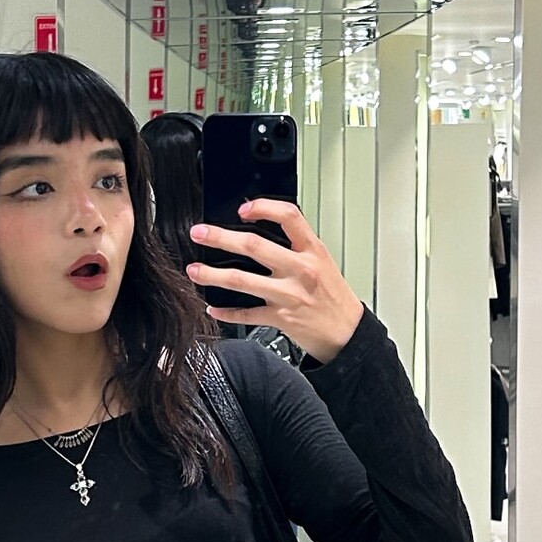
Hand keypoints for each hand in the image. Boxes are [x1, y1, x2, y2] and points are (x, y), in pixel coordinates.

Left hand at [185, 198, 363, 363]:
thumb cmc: (334, 297)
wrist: (347, 333)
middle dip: (220, 237)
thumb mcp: (323, 262)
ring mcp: (288, 295)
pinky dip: (226, 312)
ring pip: (241, 280)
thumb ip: (297, 246)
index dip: (263, 208)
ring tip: (194, 270)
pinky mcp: (280, 318)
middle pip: (254, 246)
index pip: (289, 217)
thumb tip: (263, 228)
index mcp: (312, 251)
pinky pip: (246, 314)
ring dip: (212, 275)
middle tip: (200, 233)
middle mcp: (300, 270)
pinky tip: (213, 307)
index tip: (242, 209)